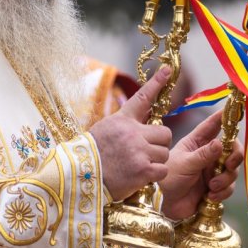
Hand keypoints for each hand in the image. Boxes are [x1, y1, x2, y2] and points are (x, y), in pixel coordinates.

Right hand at [89, 66, 174, 201]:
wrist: (80, 176)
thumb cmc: (92, 155)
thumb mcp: (105, 130)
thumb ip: (125, 125)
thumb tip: (144, 124)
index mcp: (122, 120)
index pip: (143, 98)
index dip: (156, 83)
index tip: (167, 70)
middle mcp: (133, 133)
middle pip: (165, 133)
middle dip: (158, 143)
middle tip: (145, 152)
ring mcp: (139, 151)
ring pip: (165, 153)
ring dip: (156, 160)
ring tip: (138, 165)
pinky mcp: (143, 170)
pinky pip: (162, 169)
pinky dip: (154, 174)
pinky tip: (140, 176)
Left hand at [158, 109, 243, 219]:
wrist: (165, 205)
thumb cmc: (169, 179)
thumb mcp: (185, 164)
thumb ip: (203, 155)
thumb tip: (220, 143)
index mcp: (197, 143)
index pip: (214, 125)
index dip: (225, 117)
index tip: (236, 109)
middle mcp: (208, 154)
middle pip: (233, 148)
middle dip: (235, 156)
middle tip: (229, 164)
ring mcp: (213, 171)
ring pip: (233, 170)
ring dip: (225, 179)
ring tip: (211, 186)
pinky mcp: (216, 187)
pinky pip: (230, 187)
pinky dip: (223, 192)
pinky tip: (209, 196)